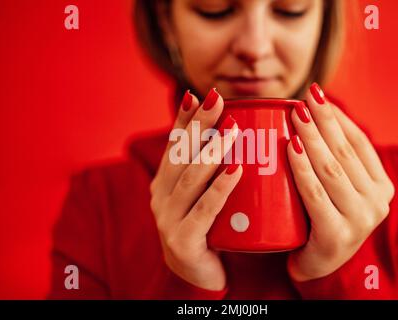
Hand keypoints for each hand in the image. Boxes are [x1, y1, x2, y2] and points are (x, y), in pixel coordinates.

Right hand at [150, 89, 241, 290]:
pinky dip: (220, 189)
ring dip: (211, 151)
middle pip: (180, 154)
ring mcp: (168, 218)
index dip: (184, 118)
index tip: (198, 94)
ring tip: (233, 130)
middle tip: (216, 99)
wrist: (198, 274)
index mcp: (164, 182)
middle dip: (198, 125)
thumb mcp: (203, 194)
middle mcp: (160, 196)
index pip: (173, 144)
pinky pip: (203, 211)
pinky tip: (236, 170)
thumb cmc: (208, 228)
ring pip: (190, 179)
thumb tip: (237, 132)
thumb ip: (211, 169)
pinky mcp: (182, 240)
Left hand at [286, 84, 394, 281]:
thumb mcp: (336, 188)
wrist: (316, 265)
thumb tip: (308, 112)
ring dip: (312, 138)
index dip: (337, 117)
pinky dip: (302, 169)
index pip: (359, 142)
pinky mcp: (336, 235)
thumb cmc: (321, 218)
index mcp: (381, 186)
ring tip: (295, 115)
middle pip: (344, 152)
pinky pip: (315, 194)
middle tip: (303, 98)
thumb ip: (333, 159)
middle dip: (323, 121)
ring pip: (331, 169)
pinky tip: (290, 148)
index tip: (316, 94)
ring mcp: (359, 220)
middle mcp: (377, 201)